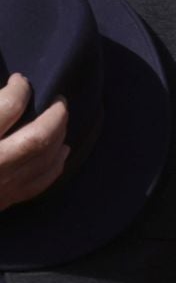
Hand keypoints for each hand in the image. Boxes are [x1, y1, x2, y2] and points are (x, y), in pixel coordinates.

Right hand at [0, 73, 69, 212]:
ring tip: (62, 120)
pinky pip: (40, 183)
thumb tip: (4, 92)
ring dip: (60, 137)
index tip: (20, 81)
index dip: (19, 90)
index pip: (8, 108)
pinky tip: (62, 152)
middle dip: (55, 116)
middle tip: (58, 100)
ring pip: (44, 160)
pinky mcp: (3, 201)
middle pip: (37, 137)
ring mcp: (0, 185)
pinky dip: (56, 164)